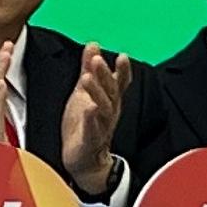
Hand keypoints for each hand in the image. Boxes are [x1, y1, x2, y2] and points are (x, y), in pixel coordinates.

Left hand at [60, 46, 131, 200]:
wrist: (84, 160)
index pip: (119, 83)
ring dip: (96, 93)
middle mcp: (109, 112)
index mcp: (110, 100)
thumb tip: (93, 45)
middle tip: (97, 60)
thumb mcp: (85, 91)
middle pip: (110, 92)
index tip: (122, 56)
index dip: (122, 70)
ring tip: (87, 78)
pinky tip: (89, 109)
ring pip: (102, 108)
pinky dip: (91, 119)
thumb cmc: (86, 124)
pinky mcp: (89, 140)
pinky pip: (92, 129)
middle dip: (105, 75)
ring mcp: (101, 126)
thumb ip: (88, 68)